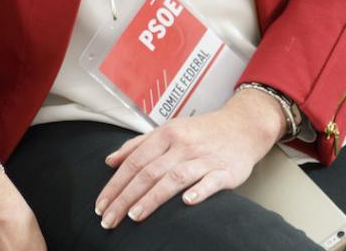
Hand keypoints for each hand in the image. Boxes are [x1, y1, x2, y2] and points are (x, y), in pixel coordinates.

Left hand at [94, 87, 284, 228]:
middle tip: (109, 219)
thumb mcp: (169, 130)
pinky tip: (186, 203)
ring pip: (174, 178)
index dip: (115, 184)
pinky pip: (211, 182)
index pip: (134, 162)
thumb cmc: (202, 132)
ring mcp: (205, 158)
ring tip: (134, 216)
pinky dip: (199, 191)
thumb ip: (138, 145)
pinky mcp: (226, 170)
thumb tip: (109, 160)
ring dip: (152, 197)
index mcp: (167, 134)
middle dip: (125, 197)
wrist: (244, 126)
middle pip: (148, 173)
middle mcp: (183, 145)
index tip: (101, 205)